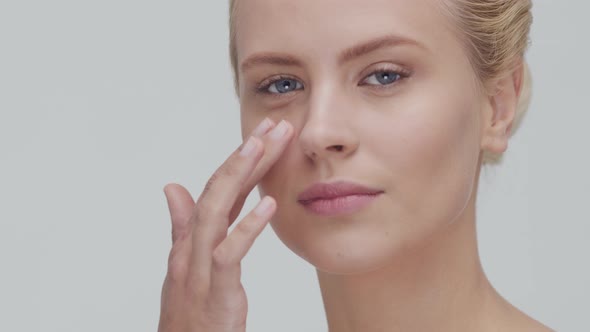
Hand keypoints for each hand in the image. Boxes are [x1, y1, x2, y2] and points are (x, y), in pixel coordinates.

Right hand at [158, 118, 293, 331]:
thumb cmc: (189, 312)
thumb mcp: (186, 265)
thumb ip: (183, 225)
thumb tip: (173, 187)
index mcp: (192, 239)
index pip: (218, 190)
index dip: (241, 161)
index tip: (265, 135)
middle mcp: (191, 246)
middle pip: (218, 190)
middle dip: (245, 155)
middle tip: (274, 126)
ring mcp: (198, 267)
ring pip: (216, 212)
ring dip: (240, 176)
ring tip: (264, 146)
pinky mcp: (214, 290)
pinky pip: (228, 254)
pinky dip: (247, 227)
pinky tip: (270, 205)